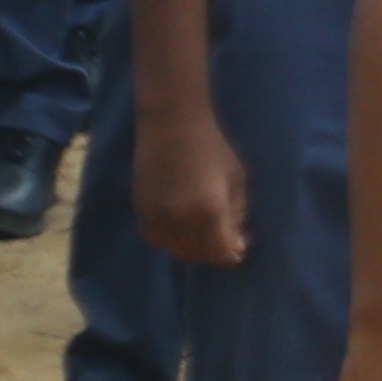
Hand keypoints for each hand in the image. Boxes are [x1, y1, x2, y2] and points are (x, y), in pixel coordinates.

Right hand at [138, 102, 250, 267]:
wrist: (172, 125)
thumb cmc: (212, 148)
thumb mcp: (237, 180)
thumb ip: (238, 213)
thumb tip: (237, 240)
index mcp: (209, 211)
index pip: (221, 253)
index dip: (233, 254)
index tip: (242, 244)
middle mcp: (180, 220)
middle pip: (197, 255)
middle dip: (214, 253)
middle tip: (226, 238)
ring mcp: (156, 216)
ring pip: (174, 250)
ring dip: (191, 248)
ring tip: (204, 233)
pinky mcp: (140, 209)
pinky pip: (155, 238)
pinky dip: (170, 239)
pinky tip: (182, 226)